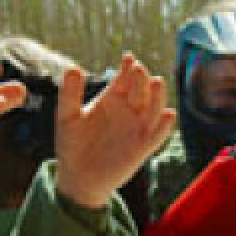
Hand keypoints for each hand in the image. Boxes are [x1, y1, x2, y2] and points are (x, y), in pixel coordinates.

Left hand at [53, 53, 175, 208]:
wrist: (78, 177)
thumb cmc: (71, 145)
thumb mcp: (67, 117)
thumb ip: (70, 94)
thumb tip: (73, 67)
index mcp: (112, 97)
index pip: (124, 77)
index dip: (128, 67)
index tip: (127, 58)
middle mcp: (129, 109)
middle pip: (141, 88)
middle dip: (141, 78)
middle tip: (138, 69)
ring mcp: (138, 127)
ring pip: (154, 107)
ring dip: (157, 95)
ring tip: (156, 82)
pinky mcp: (144, 146)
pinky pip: (158, 134)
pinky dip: (165, 125)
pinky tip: (168, 114)